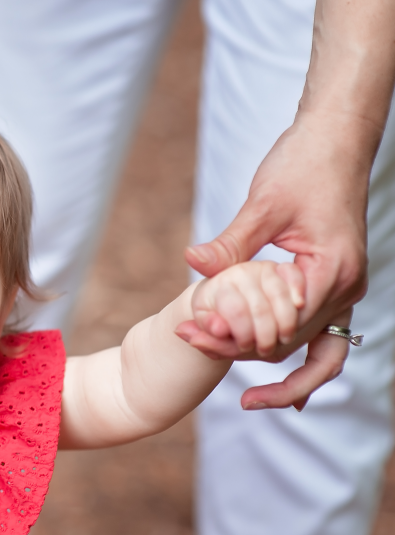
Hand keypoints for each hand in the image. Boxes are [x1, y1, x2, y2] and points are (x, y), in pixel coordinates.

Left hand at [180, 111, 369, 407]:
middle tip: (189, 342)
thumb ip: (232, 243)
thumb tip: (192, 262)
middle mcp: (345, 288)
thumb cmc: (303, 164)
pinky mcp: (331, 285)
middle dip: (239, 351)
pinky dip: (302, 365)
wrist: (336, 140)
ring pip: (306, 350)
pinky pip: (321, 340)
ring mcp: (343, 290)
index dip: (234, 337)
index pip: (280, 328)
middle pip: (288, 344)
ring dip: (266, 364)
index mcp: (330, 272)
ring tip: (232, 387)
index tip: (191, 335)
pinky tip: (279, 394)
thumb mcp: (263, 204)